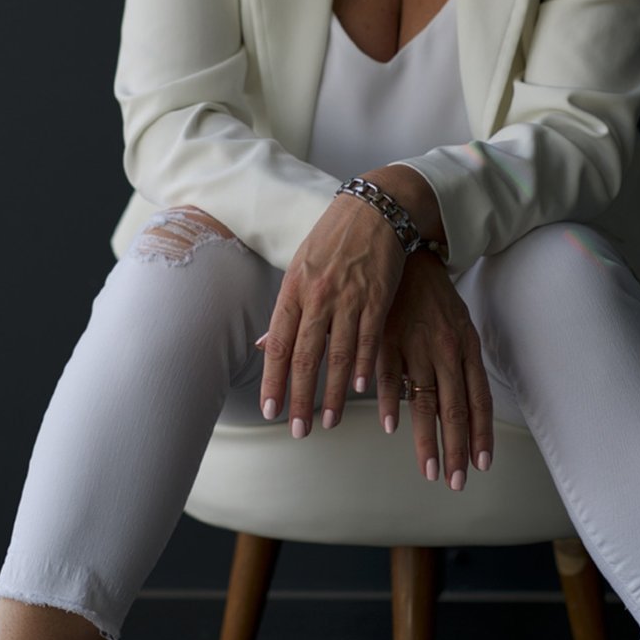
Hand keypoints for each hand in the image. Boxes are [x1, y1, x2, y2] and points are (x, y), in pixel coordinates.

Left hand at [257, 192, 410, 435]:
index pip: (278, 346)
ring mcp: (348, 298)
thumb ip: (287, 311)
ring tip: (328, 421)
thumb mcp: (300, 269)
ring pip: (337, 355)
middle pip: (304, 358)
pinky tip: (358, 389)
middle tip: (298, 430)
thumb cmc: (333, 239)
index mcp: (293, 290)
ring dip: (331, 393)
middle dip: (299, 399)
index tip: (270, 410)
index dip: (272, 382)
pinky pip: (368, 340)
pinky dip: (362, 366)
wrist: (374, 209)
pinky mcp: (377, 298)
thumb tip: (262, 344)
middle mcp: (317, 297)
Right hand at [377, 249, 494, 490]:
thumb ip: (461, 366)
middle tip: (457, 482)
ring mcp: (416, 346)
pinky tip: (390, 428)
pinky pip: (389, 378)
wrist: (408, 257)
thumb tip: (461, 406)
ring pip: (424, 401)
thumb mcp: (459, 327)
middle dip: (457, 449)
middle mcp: (446, 351)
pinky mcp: (387, 341)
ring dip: (428, 440)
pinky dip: (390, 404)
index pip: (478, 400)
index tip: (482, 464)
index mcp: (466, 348)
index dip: (481, 434)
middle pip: (455, 409)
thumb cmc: (435, 298)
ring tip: (430, 471)